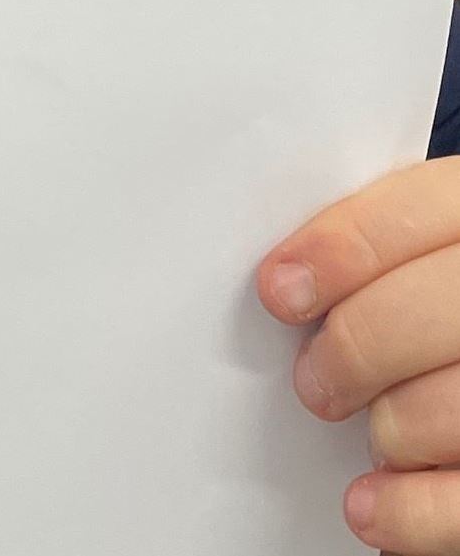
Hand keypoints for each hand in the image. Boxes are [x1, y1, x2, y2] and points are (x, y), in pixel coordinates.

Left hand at [259, 159, 459, 553]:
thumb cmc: (440, 301)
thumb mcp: (428, 250)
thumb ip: (377, 251)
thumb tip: (286, 281)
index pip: (412, 212)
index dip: (338, 250)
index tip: (280, 290)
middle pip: (417, 313)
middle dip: (348, 350)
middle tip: (317, 380)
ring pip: (443, 409)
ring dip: (386, 428)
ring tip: (376, 430)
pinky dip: (404, 511)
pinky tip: (370, 504)